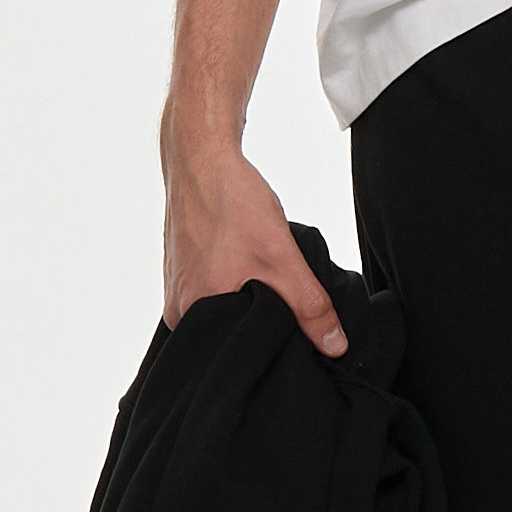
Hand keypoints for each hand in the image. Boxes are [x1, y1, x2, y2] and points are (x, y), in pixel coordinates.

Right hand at [160, 122, 347, 351]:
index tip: (294, 339)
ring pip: (224, 312)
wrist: (202, 157)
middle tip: (285, 307)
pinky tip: (247, 266)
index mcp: (191, 315)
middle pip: (230, 335)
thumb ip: (309, 306)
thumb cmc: (232, 203)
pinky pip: (214, 293)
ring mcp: (177, 289)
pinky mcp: (182, 270)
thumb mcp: (282, 259)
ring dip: (249, 302)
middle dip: (259, 326)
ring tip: (265, 282)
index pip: (237, 354)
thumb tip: (335, 347)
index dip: (270, 349)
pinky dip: (236, 285)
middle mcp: (177, 309)